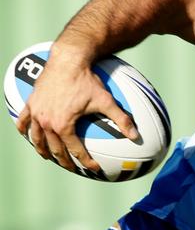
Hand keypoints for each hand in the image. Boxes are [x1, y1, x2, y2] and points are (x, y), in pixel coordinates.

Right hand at [15, 48, 138, 172]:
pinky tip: (27, 134)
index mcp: (64, 126)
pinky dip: (24, 129)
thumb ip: (121, 119)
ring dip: (42, 149)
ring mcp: (36, 113)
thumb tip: (136, 135)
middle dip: (63, 161)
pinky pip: (23, 120)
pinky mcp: (31, 103)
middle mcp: (47, 122)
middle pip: (54, 149)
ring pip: (36, 138)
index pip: (75, 150)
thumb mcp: (106, 101)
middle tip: (72, 167)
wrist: (68, 61)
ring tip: (48, 156)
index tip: (94, 168)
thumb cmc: (87, 80)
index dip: (86, 161)